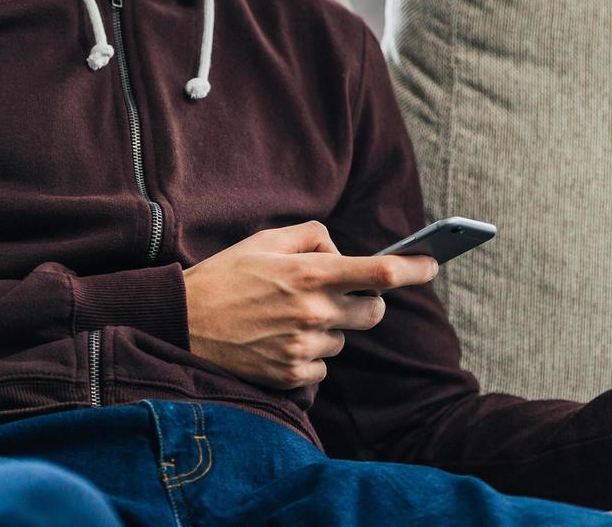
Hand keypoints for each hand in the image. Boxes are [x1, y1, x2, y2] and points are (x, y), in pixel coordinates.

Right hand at [182, 220, 437, 390]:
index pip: (381, 272)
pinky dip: (311, 353)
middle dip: (367, 302)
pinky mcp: (291, 374)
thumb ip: (314, 236)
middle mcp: (312, 311)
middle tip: (342, 294)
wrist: (177, 324)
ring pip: (345, 338)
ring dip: (330, 327)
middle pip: (374, 312)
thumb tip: (344, 252)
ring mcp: (302, 346)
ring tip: (288, 317)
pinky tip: (278, 340)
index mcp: (310, 273)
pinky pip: (323, 364)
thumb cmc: (225, 276)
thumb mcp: (267, 241)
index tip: (433, 263)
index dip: (416, 268)